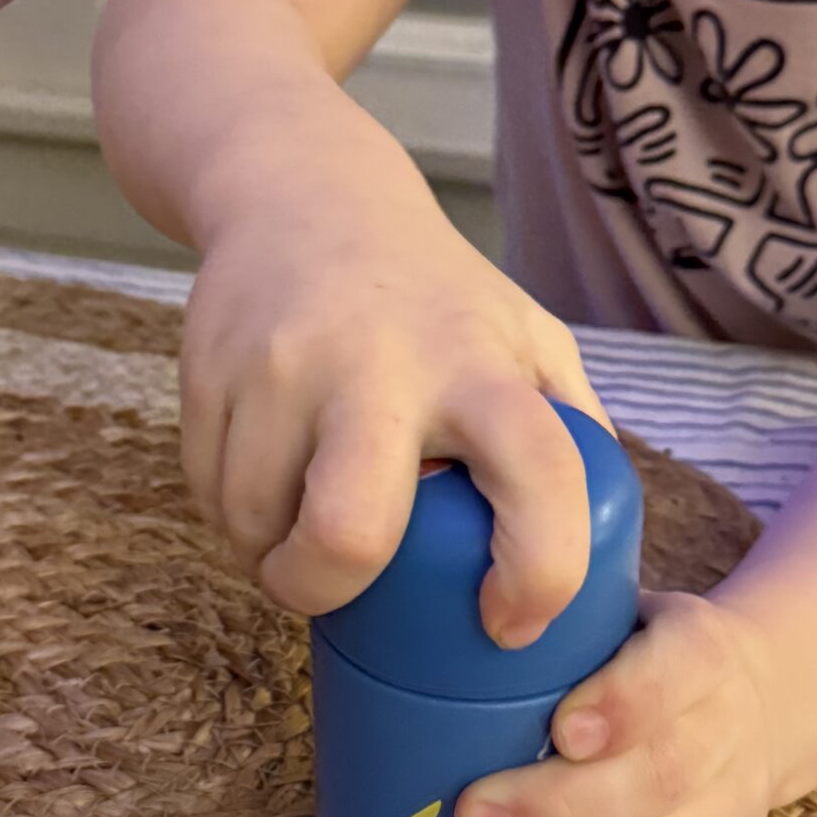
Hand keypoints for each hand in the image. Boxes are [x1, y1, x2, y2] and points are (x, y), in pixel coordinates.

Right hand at [180, 190, 612, 640]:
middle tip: (336, 590)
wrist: (302, 191)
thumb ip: (570, 432)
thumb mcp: (526, 337)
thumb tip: (609, 558)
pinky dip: (233, 518)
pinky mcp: (210, 372)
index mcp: (480, 366)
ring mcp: (283, 368)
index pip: (537, 473)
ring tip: (296, 528)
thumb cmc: (435, 294)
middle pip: (349, 532)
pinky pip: (207, 494)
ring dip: (271, 557)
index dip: (537, 572)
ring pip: (256, 526)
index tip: (508, 625)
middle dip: (329, 590)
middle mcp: (380, 365)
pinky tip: (262, 486)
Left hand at [448, 592, 782, 816]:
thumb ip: (556, 619)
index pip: (676, 675)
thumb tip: (424, 632)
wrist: (761, 697)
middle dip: (557, 810)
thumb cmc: (643, 652)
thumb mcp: (623, 607)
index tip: (562, 729)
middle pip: (658, 783)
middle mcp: (726, 738)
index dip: (625, 705)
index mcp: (703, 654)